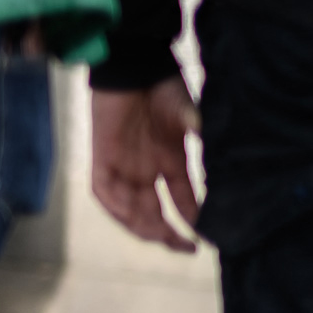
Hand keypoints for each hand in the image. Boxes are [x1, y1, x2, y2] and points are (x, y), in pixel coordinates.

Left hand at [89, 81, 202, 252]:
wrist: (131, 65)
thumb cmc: (161, 84)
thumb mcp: (185, 110)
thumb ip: (197, 127)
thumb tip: (211, 137)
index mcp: (170, 161)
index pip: (181, 200)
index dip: (192, 218)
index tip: (205, 235)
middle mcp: (146, 168)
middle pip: (154, 211)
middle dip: (168, 232)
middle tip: (186, 246)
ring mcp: (123, 164)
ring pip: (130, 207)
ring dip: (144, 225)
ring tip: (163, 238)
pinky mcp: (101, 156)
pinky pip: (103, 190)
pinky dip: (114, 205)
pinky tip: (128, 217)